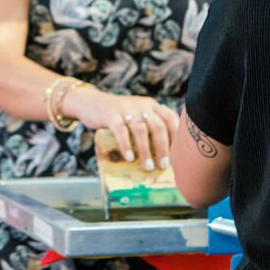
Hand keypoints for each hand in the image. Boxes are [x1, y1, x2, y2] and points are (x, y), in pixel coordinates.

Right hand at [61, 88, 177, 170]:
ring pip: (140, 130)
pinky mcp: (111, 114)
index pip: (171, 118)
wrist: (91, 102)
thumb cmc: (119, 116)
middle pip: (158, 126)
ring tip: (148, 166)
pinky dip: (126, 145)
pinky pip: (120, 130)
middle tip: (164, 165)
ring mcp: (126, 108)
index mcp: (152, 105)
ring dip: (146, 150)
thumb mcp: (137, 116)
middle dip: (163, 148)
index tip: (178, 153)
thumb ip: (149, 128)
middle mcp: (142, 105)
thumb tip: (162, 158)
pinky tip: (129, 157)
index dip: (176, 136)